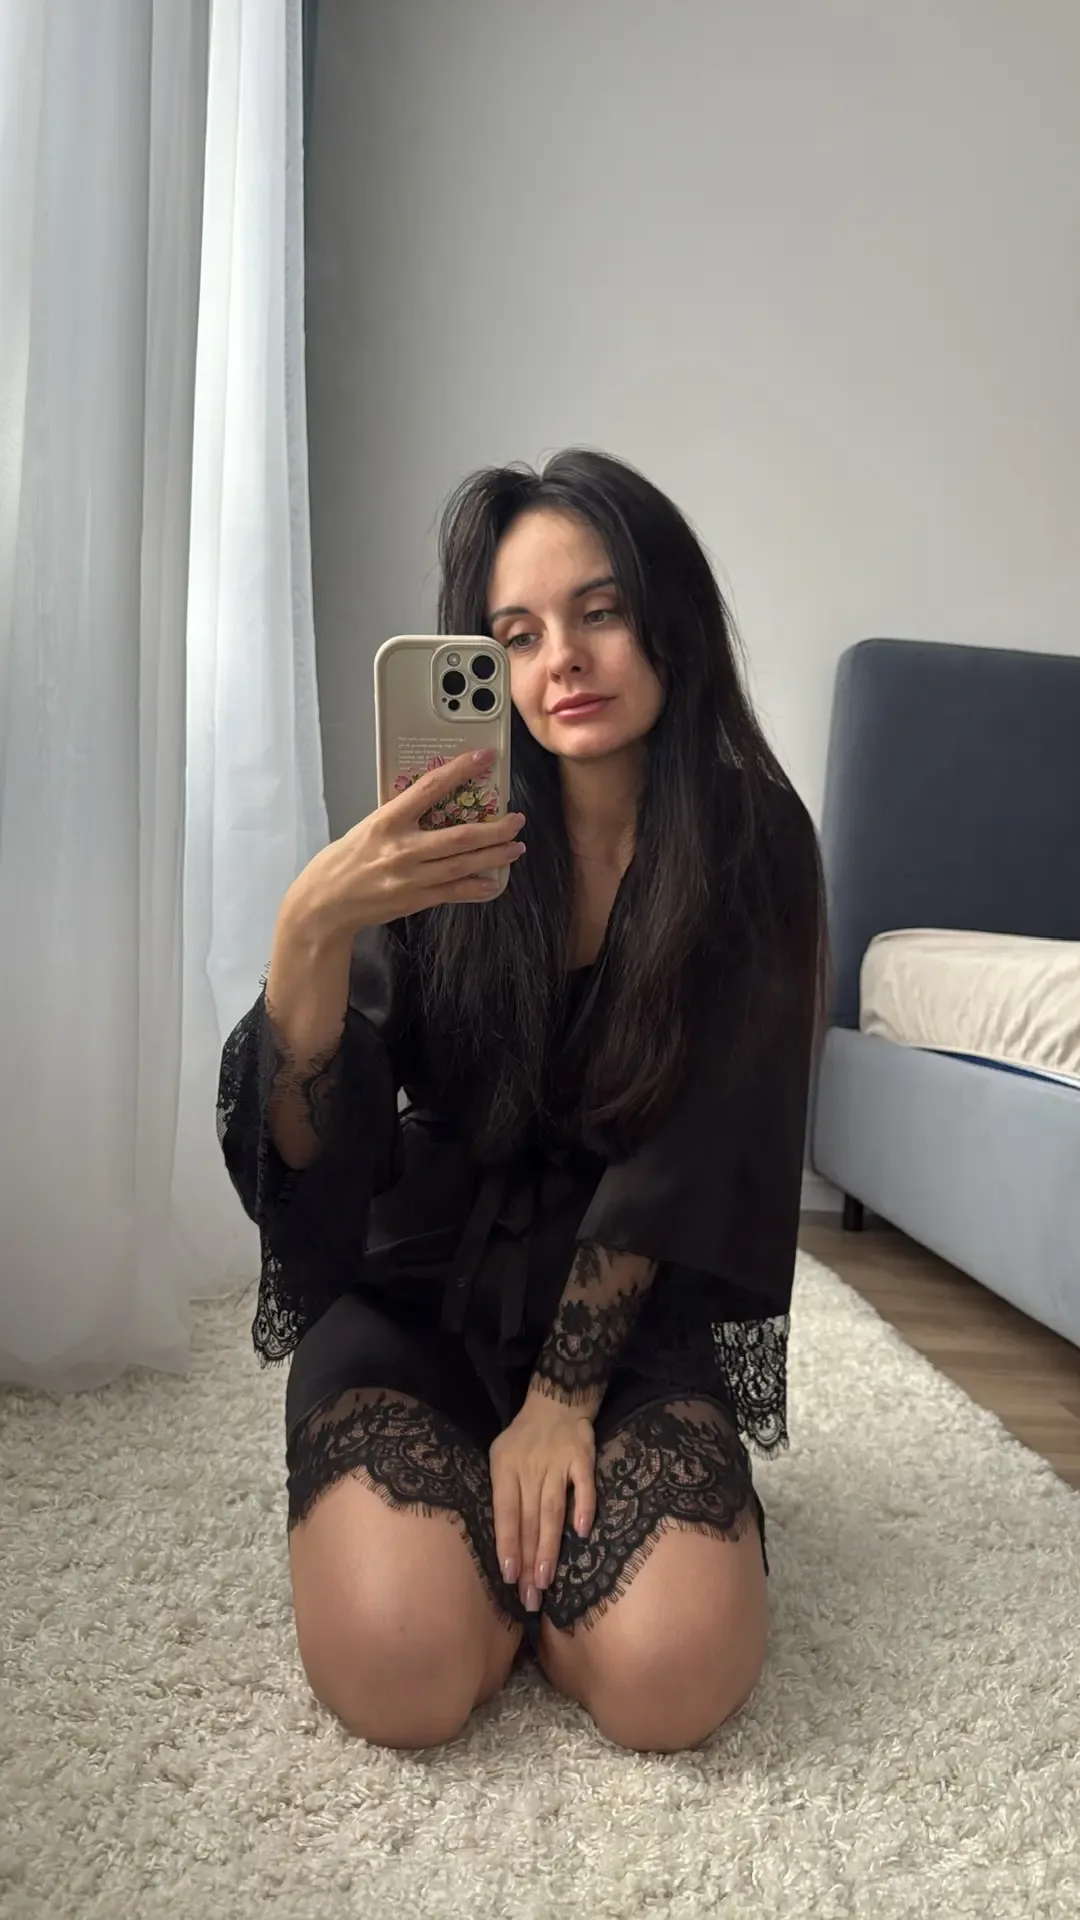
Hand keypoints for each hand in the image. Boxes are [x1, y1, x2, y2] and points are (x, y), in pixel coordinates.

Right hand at [288, 747, 526, 938]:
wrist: (325, 903)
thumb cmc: (344, 860)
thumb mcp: (368, 827)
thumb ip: (401, 816)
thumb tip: (436, 803)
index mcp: (387, 821)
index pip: (430, 787)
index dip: (461, 770)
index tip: (485, 757)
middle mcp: (402, 848)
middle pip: (460, 836)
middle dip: (495, 828)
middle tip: (516, 819)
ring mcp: (411, 877)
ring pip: (464, 864)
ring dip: (495, 856)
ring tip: (515, 847)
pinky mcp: (415, 900)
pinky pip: (454, 892)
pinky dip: (477, 887)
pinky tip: (493, 882)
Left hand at [489, 1391, 596, 1612]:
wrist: (555, 1402)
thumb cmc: (523, 1439)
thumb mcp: (501, 1458)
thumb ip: (504, 1494)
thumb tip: (506, 1541)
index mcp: (505, 1469)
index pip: (505, 1513)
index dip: (507, 1545)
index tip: (509, 1577)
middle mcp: (530, 1467)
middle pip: (528, 1519)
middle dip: (529, 1560)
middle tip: (530, 1595)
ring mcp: (558, 1462)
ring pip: (552, 1509)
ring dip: (549, 1545)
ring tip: (547, 1578)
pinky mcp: (582, 1457)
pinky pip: (584, 1485)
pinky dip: (584, 1507)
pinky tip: (582, 1532)